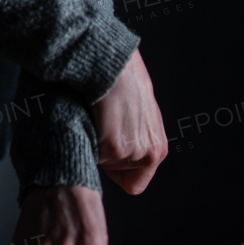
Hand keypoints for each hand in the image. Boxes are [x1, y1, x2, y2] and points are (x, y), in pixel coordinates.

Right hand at [91, 49, 167, 194]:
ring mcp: (133, 153)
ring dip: (93, 143)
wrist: (111, 61)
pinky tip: (91, 115)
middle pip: (115, 172)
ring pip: (100, 164)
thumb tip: (117, 143)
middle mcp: (151, 155)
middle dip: (104, 153)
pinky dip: (85, 138)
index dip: (117, 169)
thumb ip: (136, 134)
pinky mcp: (114, 148)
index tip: (108, 144)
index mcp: (158, 149)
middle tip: (103, 123)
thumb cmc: (121, 78)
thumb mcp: (140, 110)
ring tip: (98, 115)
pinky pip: (90, 155)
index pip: (134, 184)